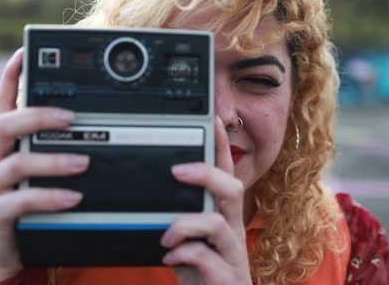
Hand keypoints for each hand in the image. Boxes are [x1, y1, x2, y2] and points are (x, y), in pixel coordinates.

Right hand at [0, 48, 88, 283]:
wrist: (13, 250)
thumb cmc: (33, 205)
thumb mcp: (43, 174)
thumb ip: (56, 151)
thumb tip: (98, 132)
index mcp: (6, 145)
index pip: (4, 103)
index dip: (11, 77)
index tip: (24, 53)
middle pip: (7, 124)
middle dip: (38, 115)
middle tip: (70, 116)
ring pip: (18, 162)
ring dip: (53, 160)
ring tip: (83, 162)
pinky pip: (21, 200)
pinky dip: (50, 196)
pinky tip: (73, 197)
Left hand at [161, 117, 251, 284]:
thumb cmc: (205, 274)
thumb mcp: (192, 240)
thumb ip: (182, 219)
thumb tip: (157, 194)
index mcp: (223, 216)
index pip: (227, 174)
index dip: (223, 147)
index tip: (215, 120)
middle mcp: (231, 229)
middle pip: (231, 188)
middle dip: (205, 174)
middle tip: (177, 171)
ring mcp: (232, 253)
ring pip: (217, 223)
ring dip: (186, 224)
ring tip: (166, 236)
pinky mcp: (227, 276)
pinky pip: (206, 257)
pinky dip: (184, 254)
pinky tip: (170, 259)